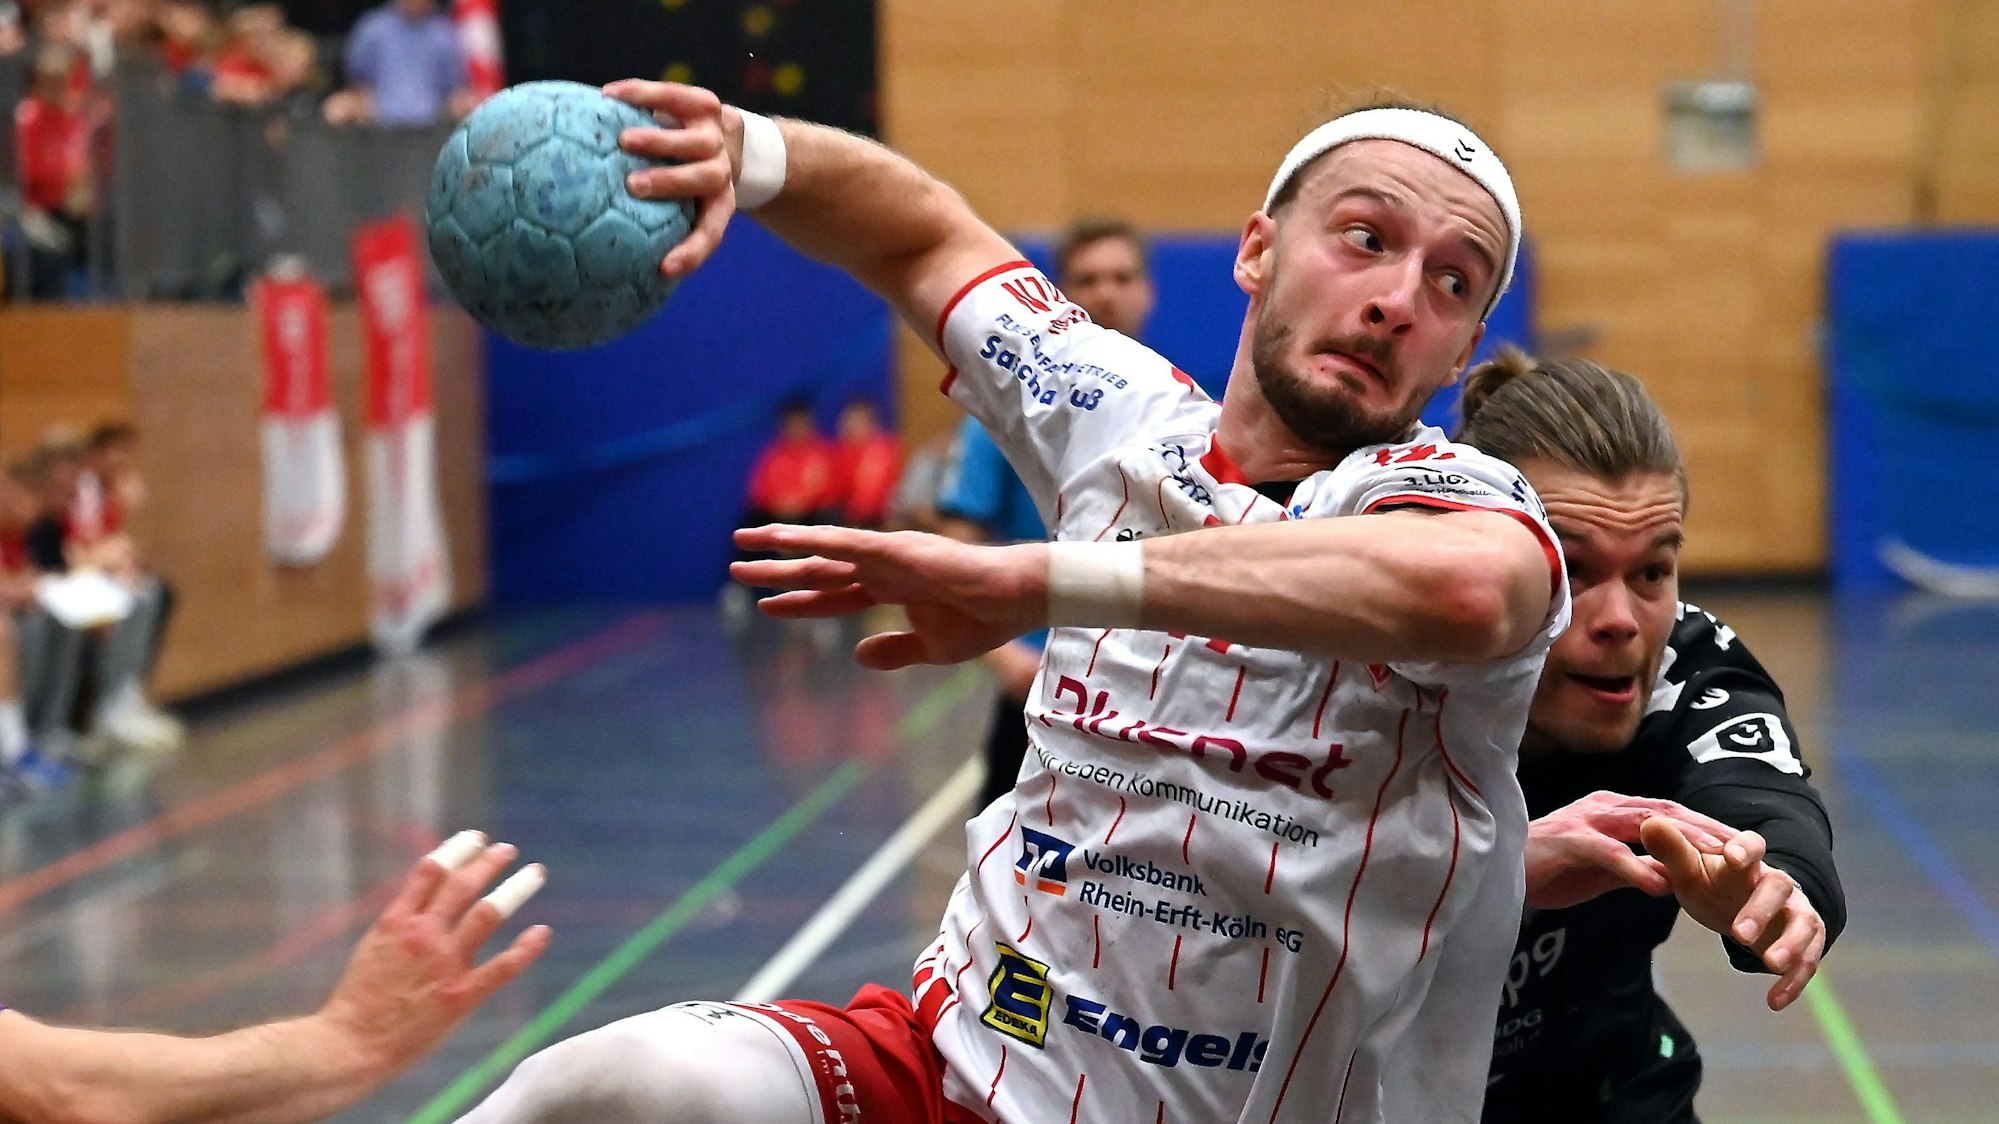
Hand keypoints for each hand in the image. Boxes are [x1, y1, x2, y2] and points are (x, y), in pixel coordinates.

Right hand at [314, 834, 550, 1079]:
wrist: (348, 1044)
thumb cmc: (357, 1002)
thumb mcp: (372, 948)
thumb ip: (400, 924)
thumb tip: (423, 902)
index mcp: (396, 922)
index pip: (431, 871)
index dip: (457, 851)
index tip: (475, 839)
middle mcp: (423, 935)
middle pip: (463, 886)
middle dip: (488, 863)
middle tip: (508, 850)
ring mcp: (444, 963)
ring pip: (488, 913)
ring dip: (515, 889)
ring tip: (535, 873)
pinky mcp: (461, 995)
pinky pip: (503, 966)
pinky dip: (526, 948)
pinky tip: (542, 933)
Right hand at [604, 79, 739, 277]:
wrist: (724, 132)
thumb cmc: (679, 176)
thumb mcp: (671, 201)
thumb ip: (637, 218)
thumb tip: (577, 241)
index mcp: (717, 204)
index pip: (709, 234)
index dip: (691, 254)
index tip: (663, 269)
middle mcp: (721, 171)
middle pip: (704, 178)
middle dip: (670, 182)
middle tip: (633, 185)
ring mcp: (715, 136)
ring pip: (696, 141)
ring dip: (660, 140)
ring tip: (624, 140)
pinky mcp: (705, 104)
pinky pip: (675, 96)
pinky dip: (644, 94)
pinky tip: (610, 95)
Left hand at [732, 523, 1046, 669]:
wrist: (1017, 601)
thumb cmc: (984, 620)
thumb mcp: (932, 648)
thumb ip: (895, 651)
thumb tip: (858, 656)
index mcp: (890, 589)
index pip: (833, 595)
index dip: (799, 602)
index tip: (765, 606)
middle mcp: (882, 566)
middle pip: (819, 568)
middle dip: (777, 570)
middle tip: (735, 566)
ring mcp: (888, 555)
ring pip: (823, 549)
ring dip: (781, 545)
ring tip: (742, 542)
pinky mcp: (897, 550)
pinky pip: (846, 543)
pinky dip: (814, 538)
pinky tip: (784, 538)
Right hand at [1525, 791, 1736, 910]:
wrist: (1499, 873)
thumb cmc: (1551, 869)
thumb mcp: (1605, 869)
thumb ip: (1638, 866)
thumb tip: (1676, 877)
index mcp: (1615, 810)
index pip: (1672, 814)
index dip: (1709, 827)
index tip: (1746, 846)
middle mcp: (1604, 806)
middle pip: (1666, 812)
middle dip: (1708, 828)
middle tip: (1746, 848)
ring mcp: (1585, 820)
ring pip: (1644, 824)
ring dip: (1683, 840)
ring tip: (1716, 860)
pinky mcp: (1567, 841)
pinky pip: (1607, 852)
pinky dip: (1634, 867)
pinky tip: (1659, 886)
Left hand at [1640, 817, 1825, 1010]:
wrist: (1739, 905)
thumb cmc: (1711, 884)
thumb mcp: (1687, 871)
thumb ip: (1672, 851)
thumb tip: (1650, 823)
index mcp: (1745, 860)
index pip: (1752, 844)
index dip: (1745, 849)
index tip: (1734, 858)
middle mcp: (1776, 883)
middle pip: (1779, 887)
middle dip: (1762, 909)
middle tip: (1739, 934)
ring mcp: (1795, 912)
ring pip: (1804, 924)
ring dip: (1791, 944)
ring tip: (1770, 964)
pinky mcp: (1805, 941)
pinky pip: (1808, 960)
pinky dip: (1794, 981)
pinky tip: (1774, 1002)